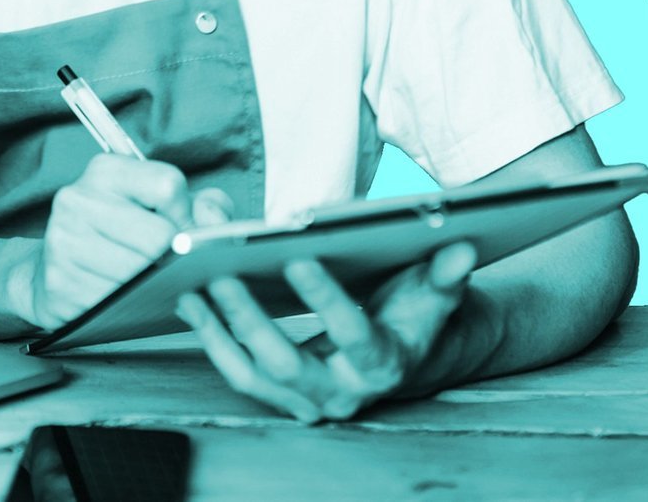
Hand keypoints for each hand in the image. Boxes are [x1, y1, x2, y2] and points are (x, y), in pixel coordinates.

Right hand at [18, 156, 233, 329]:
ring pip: (139, 273)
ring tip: (144, 281)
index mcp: (105, 171)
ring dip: (153, 286)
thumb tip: (213, 223)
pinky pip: (117, 302)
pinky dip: (129, 306)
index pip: (168, 186)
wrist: (52, 270)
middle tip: (166, 264)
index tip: (180, 230)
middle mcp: (77, 199)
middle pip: (158, 236)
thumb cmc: (119, 236)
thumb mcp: (162, 208)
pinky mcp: (59, 282)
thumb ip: (204, 207)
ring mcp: (63, 240)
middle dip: (173, 258)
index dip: (186, 215)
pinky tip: (123, 297)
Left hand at [175, 241, 478, 422]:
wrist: (408, 354)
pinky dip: (210, 336)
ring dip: (217, 329)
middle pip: (286, 363)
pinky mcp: (281, 394)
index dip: (325, 299)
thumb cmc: (416, 312)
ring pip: (253, 374)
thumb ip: (445, 273)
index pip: (353, 335)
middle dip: (249, 318)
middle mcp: (343, 393)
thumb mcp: (435, 293)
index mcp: (384, 365)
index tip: (296, 256)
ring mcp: (308, 399)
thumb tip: (459, 248)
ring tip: (189, 283)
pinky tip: (188, 298)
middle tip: (219, 270)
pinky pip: (238, 371)